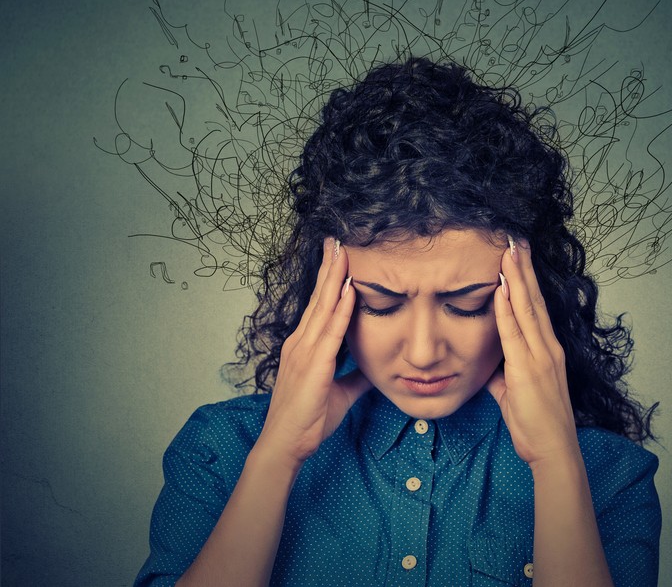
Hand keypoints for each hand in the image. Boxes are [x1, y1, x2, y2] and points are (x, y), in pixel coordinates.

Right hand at [257, 238, 370, 470]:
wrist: (286, 444)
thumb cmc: (307, 419)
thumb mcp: (339, 392)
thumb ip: (354, 376)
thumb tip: (373, 369)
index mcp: (305, 346)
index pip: (320, 305)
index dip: (329, 280)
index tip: (338, 256)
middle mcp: (302, 342)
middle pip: (318, 297)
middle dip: (329, 267)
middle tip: (337, 240)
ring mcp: (305, 351)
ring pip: (323, 307)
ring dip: (335, 278)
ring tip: (343, 252)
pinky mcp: (314, 365)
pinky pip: (330, 332)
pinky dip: (340, 309)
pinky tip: (348, 290)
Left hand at [487, 241, 579, 466]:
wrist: (553, 450)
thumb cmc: (536, 424)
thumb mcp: (515, 392)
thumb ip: (504, 373)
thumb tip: (490, 365)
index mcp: (546, 350)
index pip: (535, 306)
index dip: (525, 279)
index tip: (517, 255)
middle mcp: (547, 347)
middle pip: (533, 299)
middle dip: (522, 268)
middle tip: (514, 239)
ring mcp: (540, 356)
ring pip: (526, 308)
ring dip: (515, 278)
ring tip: (508, 252)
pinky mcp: (528, 369)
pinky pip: (514, 332)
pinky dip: (507, 308)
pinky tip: (500, 288)